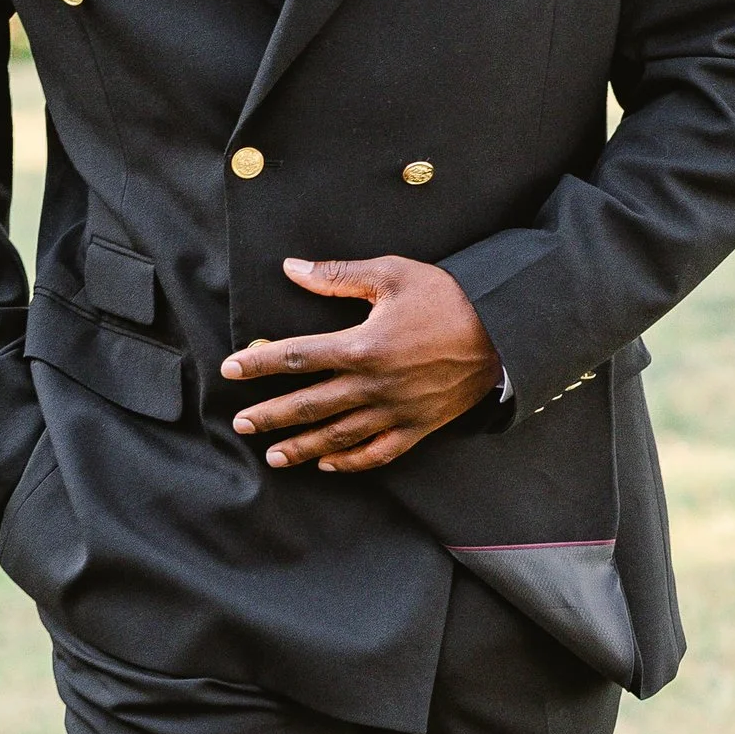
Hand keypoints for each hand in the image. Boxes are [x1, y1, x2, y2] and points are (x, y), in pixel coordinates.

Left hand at [223, 255, 502, 471]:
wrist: (504, 332)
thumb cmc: (447, 298)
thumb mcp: (392, 274)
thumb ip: (338, 275)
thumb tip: (291, 269)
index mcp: (362, 345)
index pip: (297, 356)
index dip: (259, 364)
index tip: (230, 370)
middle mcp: (373, 385)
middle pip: (309, 405)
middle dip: (270, 416)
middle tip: (241, 424)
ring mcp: (395, 411)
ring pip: (337, 436)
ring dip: (301, 448)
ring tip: (273, 456)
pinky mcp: (417, 427)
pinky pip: (377, 452)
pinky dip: (350, 462)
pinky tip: (327, 464)